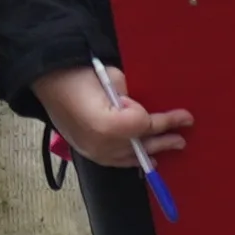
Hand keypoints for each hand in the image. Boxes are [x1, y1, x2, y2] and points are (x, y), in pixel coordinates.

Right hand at [33, 63, 186, 169]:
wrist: (48, 81)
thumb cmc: (82, 73)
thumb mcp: (114, 78)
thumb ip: (132, 98)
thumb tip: (143, 110)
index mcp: (109, 125)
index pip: (146, 125)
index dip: (167, 121)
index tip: (186, 117)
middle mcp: (102, 145)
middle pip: (141, 144)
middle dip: (165, 139)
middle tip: (183, 137)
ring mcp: (94, 153)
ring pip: (130, 156)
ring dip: (152, 151)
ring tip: (170, 147)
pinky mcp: (88, 154)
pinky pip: (116, 161)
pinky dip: (133, 159)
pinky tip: (145, 159)